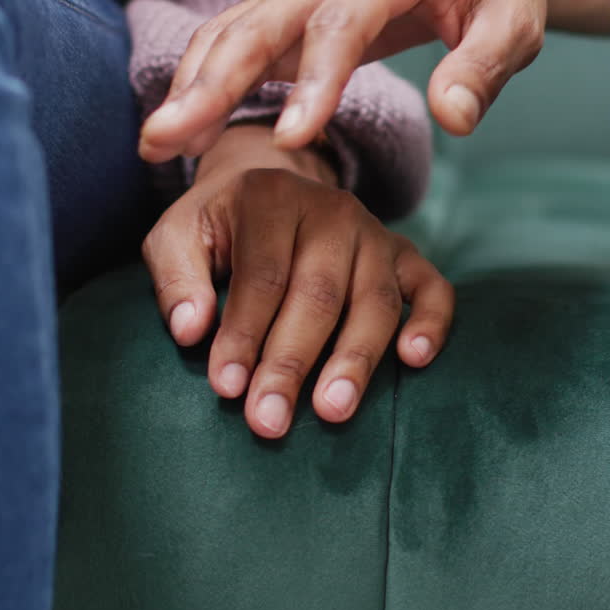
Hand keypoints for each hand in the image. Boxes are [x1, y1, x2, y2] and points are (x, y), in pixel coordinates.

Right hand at [139, 0, 553, 163]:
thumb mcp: (515, 24)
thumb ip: (483, 69)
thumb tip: (453, 119)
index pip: (343, 25)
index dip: (314, 82)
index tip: (288, 140)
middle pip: (262, 23)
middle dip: (211, 83)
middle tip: (165, 140)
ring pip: (235, 30)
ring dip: (192, 83)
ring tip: (156, 144)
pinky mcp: (295, 9)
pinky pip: (238, 38)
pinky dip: (205, 77)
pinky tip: (184, 125)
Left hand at [141, 124, 453, 437]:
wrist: (266, 189)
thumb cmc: (216, 227)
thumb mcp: (176, 235)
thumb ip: (176, 278)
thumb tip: (191, 330)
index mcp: (272, 197)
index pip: (262, 275)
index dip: (244, 333)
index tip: (226, 387)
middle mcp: (332, 210)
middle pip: (318, 293)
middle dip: (292, 362)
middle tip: (269, 420)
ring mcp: (375, 232)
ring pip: (375, 300)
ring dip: (355, 359)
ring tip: (332, 411)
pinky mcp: (405, 256)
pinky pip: (433, 288)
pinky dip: (432, 323)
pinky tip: (415, 361)